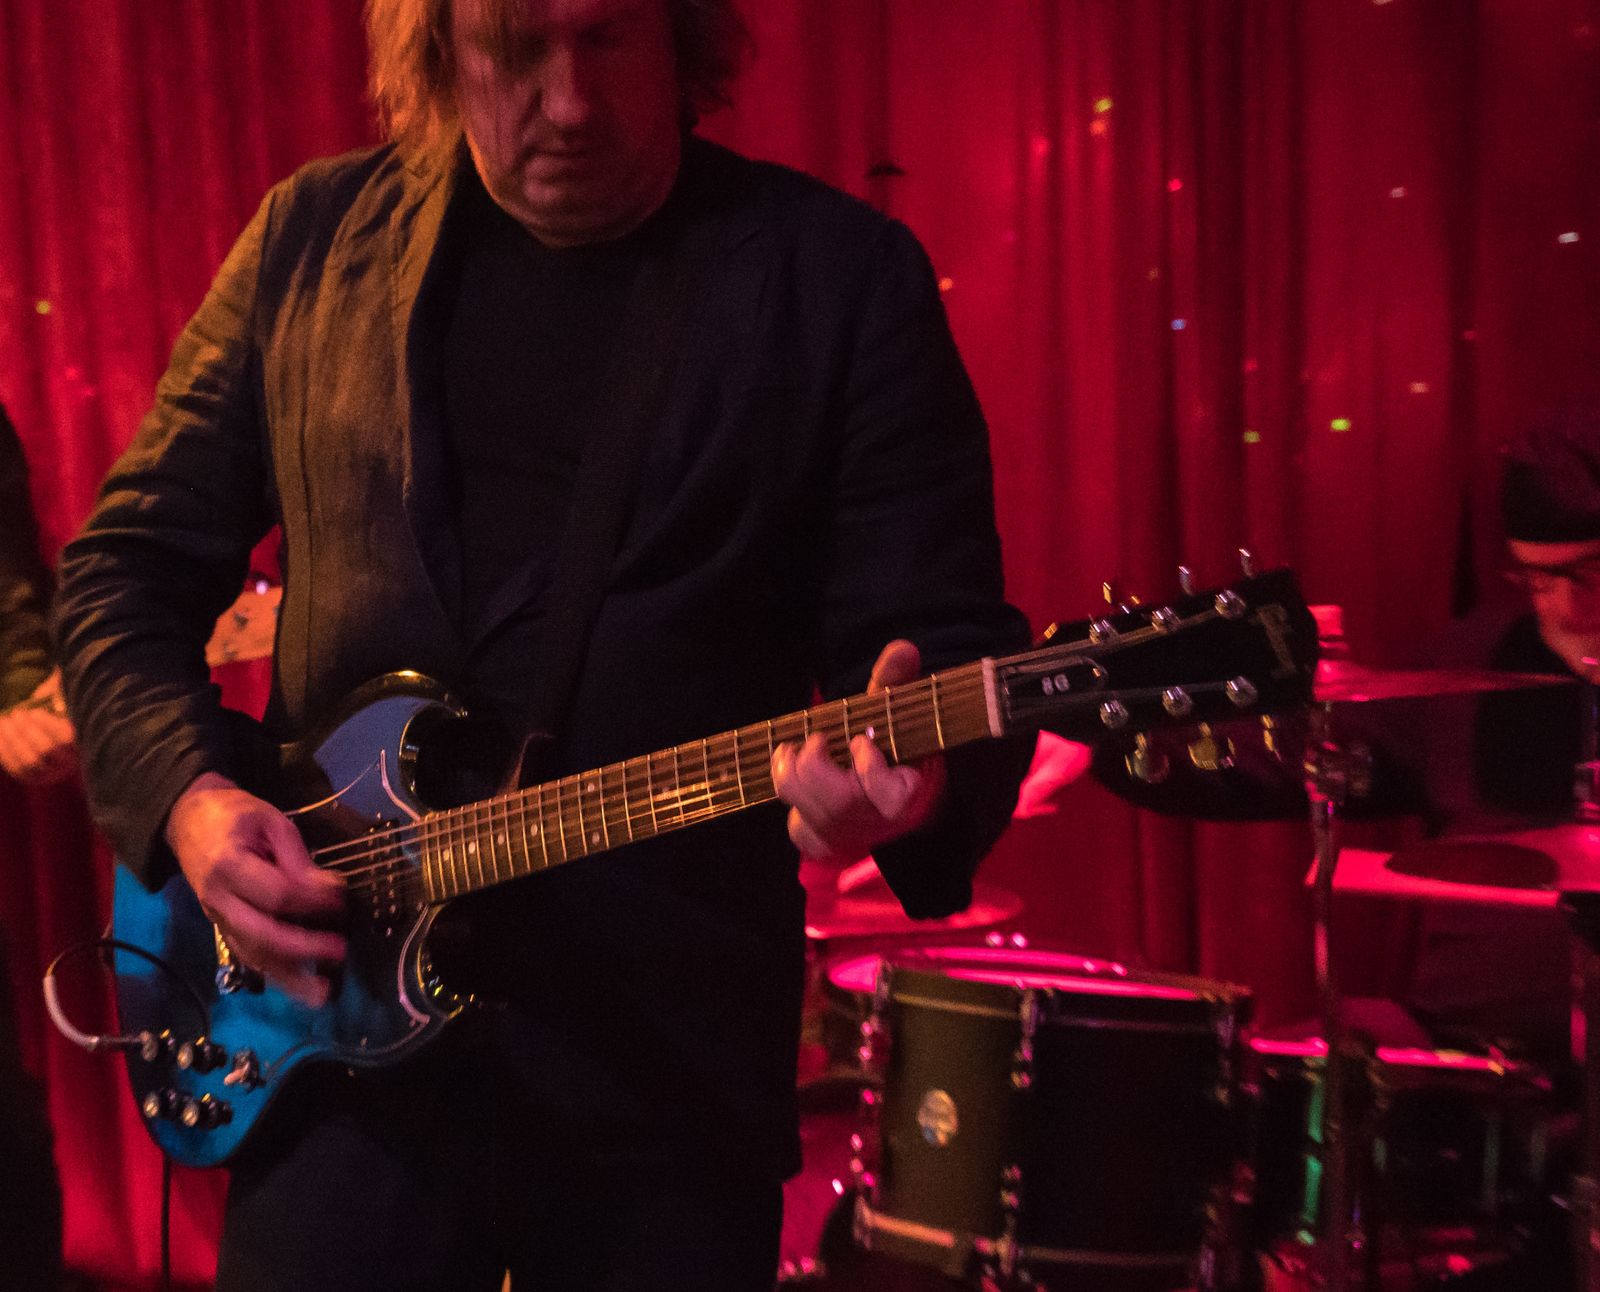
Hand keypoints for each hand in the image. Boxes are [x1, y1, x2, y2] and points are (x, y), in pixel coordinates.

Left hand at [0, 670, 76, 784]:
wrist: (51, 732)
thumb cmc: (60, 705)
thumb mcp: (64, 694)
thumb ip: (60, 689)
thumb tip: (52, 683)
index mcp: (83, 741)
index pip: (66, 738)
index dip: (47, 725)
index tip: (33, 711)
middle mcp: (69, 762)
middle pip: (45, 750)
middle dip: (26, 731)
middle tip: (16, 714)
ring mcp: (50, 772)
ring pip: (28, 761)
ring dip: (12, 740)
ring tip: (4, 721)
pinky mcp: (32, 777)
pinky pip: (15, 768)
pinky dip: (3, 750)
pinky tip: (0, 733)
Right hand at [165, 772, 346, 1005]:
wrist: (188, 821)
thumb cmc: (235, 816)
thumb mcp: (270, 821)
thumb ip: (298, 858)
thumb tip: (332, 889)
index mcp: (228, 866)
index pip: (275, 893)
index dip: (312, 899)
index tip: (341, 897)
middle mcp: (218, 900)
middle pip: (261, 934)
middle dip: (303, 948)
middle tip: (340, 950)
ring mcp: (217, 919)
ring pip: (252, 955)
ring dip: (289, 977)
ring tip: (322, 993)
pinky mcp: (222, 929)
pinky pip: (248, 956)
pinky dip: (275, 974)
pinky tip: (301, 986)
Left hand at [772, 640, 945, 863]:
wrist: (895, 803)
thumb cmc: (895, 751)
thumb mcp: (898, 718)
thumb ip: (896, 685)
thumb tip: (902, 648)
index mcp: (904, 795)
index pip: (887, 794)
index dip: (868, 764)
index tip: (860, 740)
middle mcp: (874, 822)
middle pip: (836, 801)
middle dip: (814, 761)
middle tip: (816, 740)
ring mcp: (846, 835)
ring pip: (804, 808)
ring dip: (789, 769)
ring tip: (794, 749)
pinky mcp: (821, 842)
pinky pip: (794, 825)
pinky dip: (788, 793)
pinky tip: (796, 774)